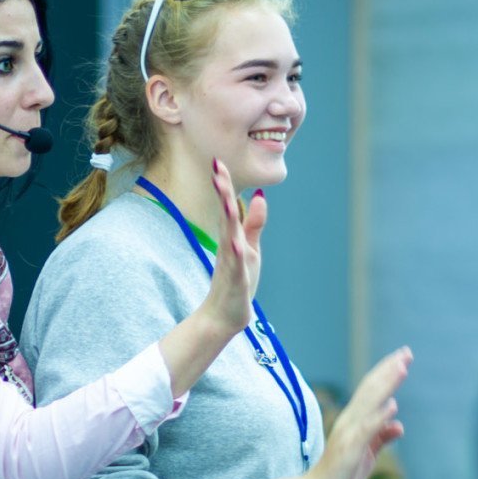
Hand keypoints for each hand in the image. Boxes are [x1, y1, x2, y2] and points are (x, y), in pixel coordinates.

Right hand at [201, 157, 266, 337]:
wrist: (224, 316)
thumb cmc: (237, 280)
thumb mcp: (249, 248)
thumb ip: (254, 224)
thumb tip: (261, 197)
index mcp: (231, 237)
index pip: (228, 207)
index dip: (224, 185)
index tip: (218, 162)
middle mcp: (228, 247)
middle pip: (226, 216)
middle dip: (222, 193)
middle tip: (216, 169)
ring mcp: (231, 264)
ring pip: (229, 238)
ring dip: (228, 220)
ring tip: (228, 200)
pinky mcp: (236, 282)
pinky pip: (236, 267)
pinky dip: (236, 256)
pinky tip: (237, 245)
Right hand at [307, 348, 410, 478]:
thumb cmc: (342, 474)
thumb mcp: (368, 453)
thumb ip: (381, 437)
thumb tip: (399, 425)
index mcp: (354, 420)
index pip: (372, 390)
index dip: (387, 373)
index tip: (403, 357)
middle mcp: (350, 421)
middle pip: (371, 389)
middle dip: (389, 370)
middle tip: (407, 352)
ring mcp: (349, 433)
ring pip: (370, 403)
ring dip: (386, 385)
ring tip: (401, 368)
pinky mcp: (350, 449)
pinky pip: (366, 430)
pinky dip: (379, 417)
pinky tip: (392, 406)